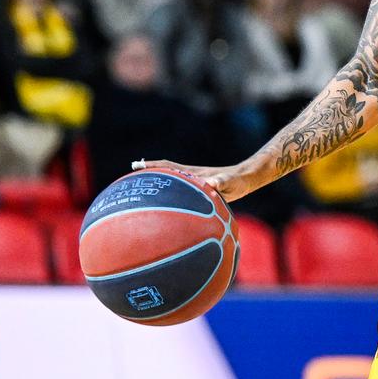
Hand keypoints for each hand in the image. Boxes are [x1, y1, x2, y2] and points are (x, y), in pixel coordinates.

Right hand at [132, 158, 265, 203]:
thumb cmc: (238, 180)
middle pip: (164, 174)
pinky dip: (172, 199)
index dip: (152, 166)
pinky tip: (168, 211)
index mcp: (193, 174)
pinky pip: (182, 195)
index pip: (168, 166)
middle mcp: (190, 177)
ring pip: (171, 185)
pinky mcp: (200, 192)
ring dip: (158, 188)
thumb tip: (211, 184)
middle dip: (148, 176)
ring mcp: (194, 184)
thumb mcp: (230, 182)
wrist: (247, 179)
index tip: (135, 167)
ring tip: (141, 197)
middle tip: (130, 182)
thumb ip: (220, 182)